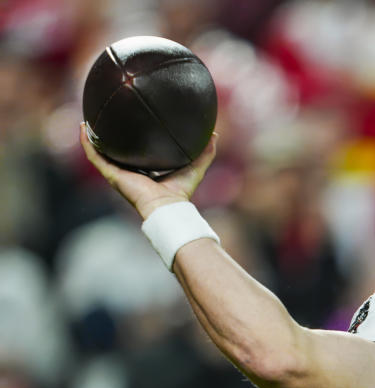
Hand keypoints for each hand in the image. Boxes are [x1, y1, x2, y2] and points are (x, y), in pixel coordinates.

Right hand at [79, 122, 216, 219]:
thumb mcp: (195, 167)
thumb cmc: (180, 193)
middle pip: (115, 152)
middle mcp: (129, 172)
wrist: (166, 206)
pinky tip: (83, 127)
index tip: (130, 123)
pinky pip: (95, 156)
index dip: (132, 140)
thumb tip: (214, 135)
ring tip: (88, 119)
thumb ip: (205, 153)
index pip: (136, 153)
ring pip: (100, 152)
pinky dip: (87, 143)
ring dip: (93, 137)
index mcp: (145, 171)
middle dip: (109, 136)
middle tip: (106, 117)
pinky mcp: (111, 175)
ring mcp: (118, 173)